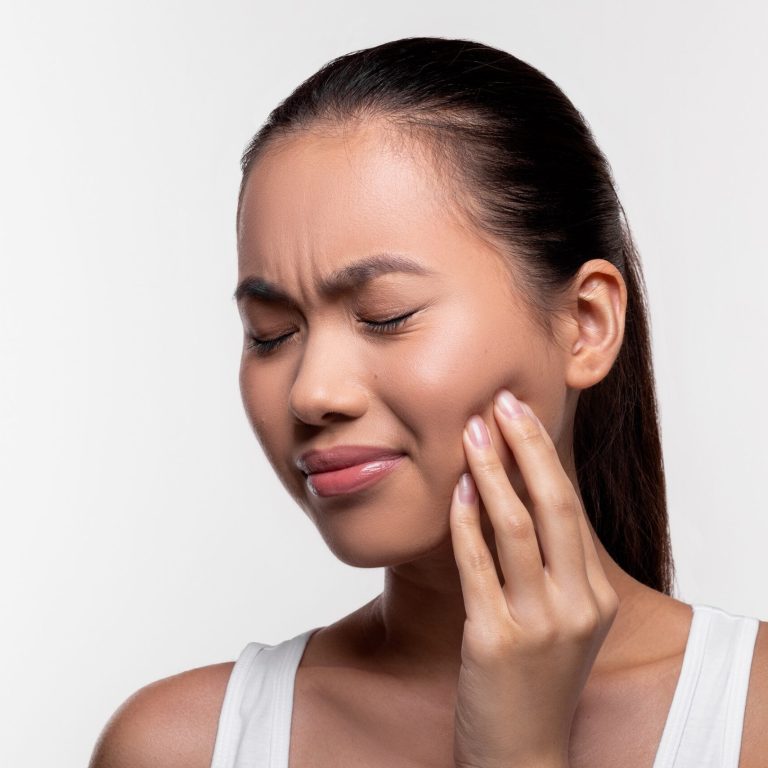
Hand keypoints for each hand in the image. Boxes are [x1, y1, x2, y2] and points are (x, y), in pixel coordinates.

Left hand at [449, 388, 618, 767]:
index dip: (542, 455)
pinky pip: (478, 566)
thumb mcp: (558, 620)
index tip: (520, 413)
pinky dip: (466, 522)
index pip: (569, 507)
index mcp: (593, 595)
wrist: (520, 755)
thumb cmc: (532, 679)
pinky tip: (455, 489)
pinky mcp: (496, 642)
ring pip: (517, 529)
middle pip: (554, 506)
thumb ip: (548, 566)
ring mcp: (540, 625)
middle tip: (501, 402)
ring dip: (492, 473)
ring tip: (470, 431)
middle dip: (525, 448)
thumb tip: (516, 496)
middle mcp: (576, 606)